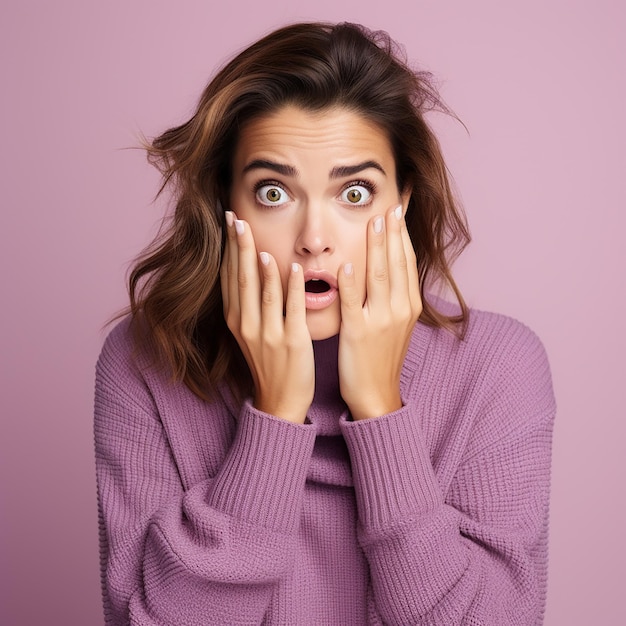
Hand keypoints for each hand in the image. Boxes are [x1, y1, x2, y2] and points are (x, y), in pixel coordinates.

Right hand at [220, 211, 314, 423]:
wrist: (280, 400)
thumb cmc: (269, 362)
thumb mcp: (250, 332)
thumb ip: (249, 303)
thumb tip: (251, 269)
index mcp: (236, 320)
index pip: (230, 277)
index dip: (228, 248)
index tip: (228, 221)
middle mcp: (247, 325)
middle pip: (241, 278)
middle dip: (237, 246)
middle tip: (234, 217)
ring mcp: (268, 334)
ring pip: (261, 291)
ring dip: (258, 262)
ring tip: (254, 235)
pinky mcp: (292, 342)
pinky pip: (291, 309)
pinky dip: (291, 287)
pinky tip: (294, 267)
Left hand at [337, 204, 421, 420]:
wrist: (377, 393)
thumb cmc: (382, 356)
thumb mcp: (397, 323)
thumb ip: (395, 294)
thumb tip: (391, 266)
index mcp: (409, 304)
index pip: (407, 261)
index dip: (402, 234)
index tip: (398, 209)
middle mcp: (400, 309)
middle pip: (396, 262)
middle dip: (392, 232)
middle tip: (387, 206)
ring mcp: (380, 321)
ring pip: (380, 277)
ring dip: (377, 247)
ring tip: (373, 222)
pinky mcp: (358, 333)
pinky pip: (354, 305)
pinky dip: (352, 285)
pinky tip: (347, 266)